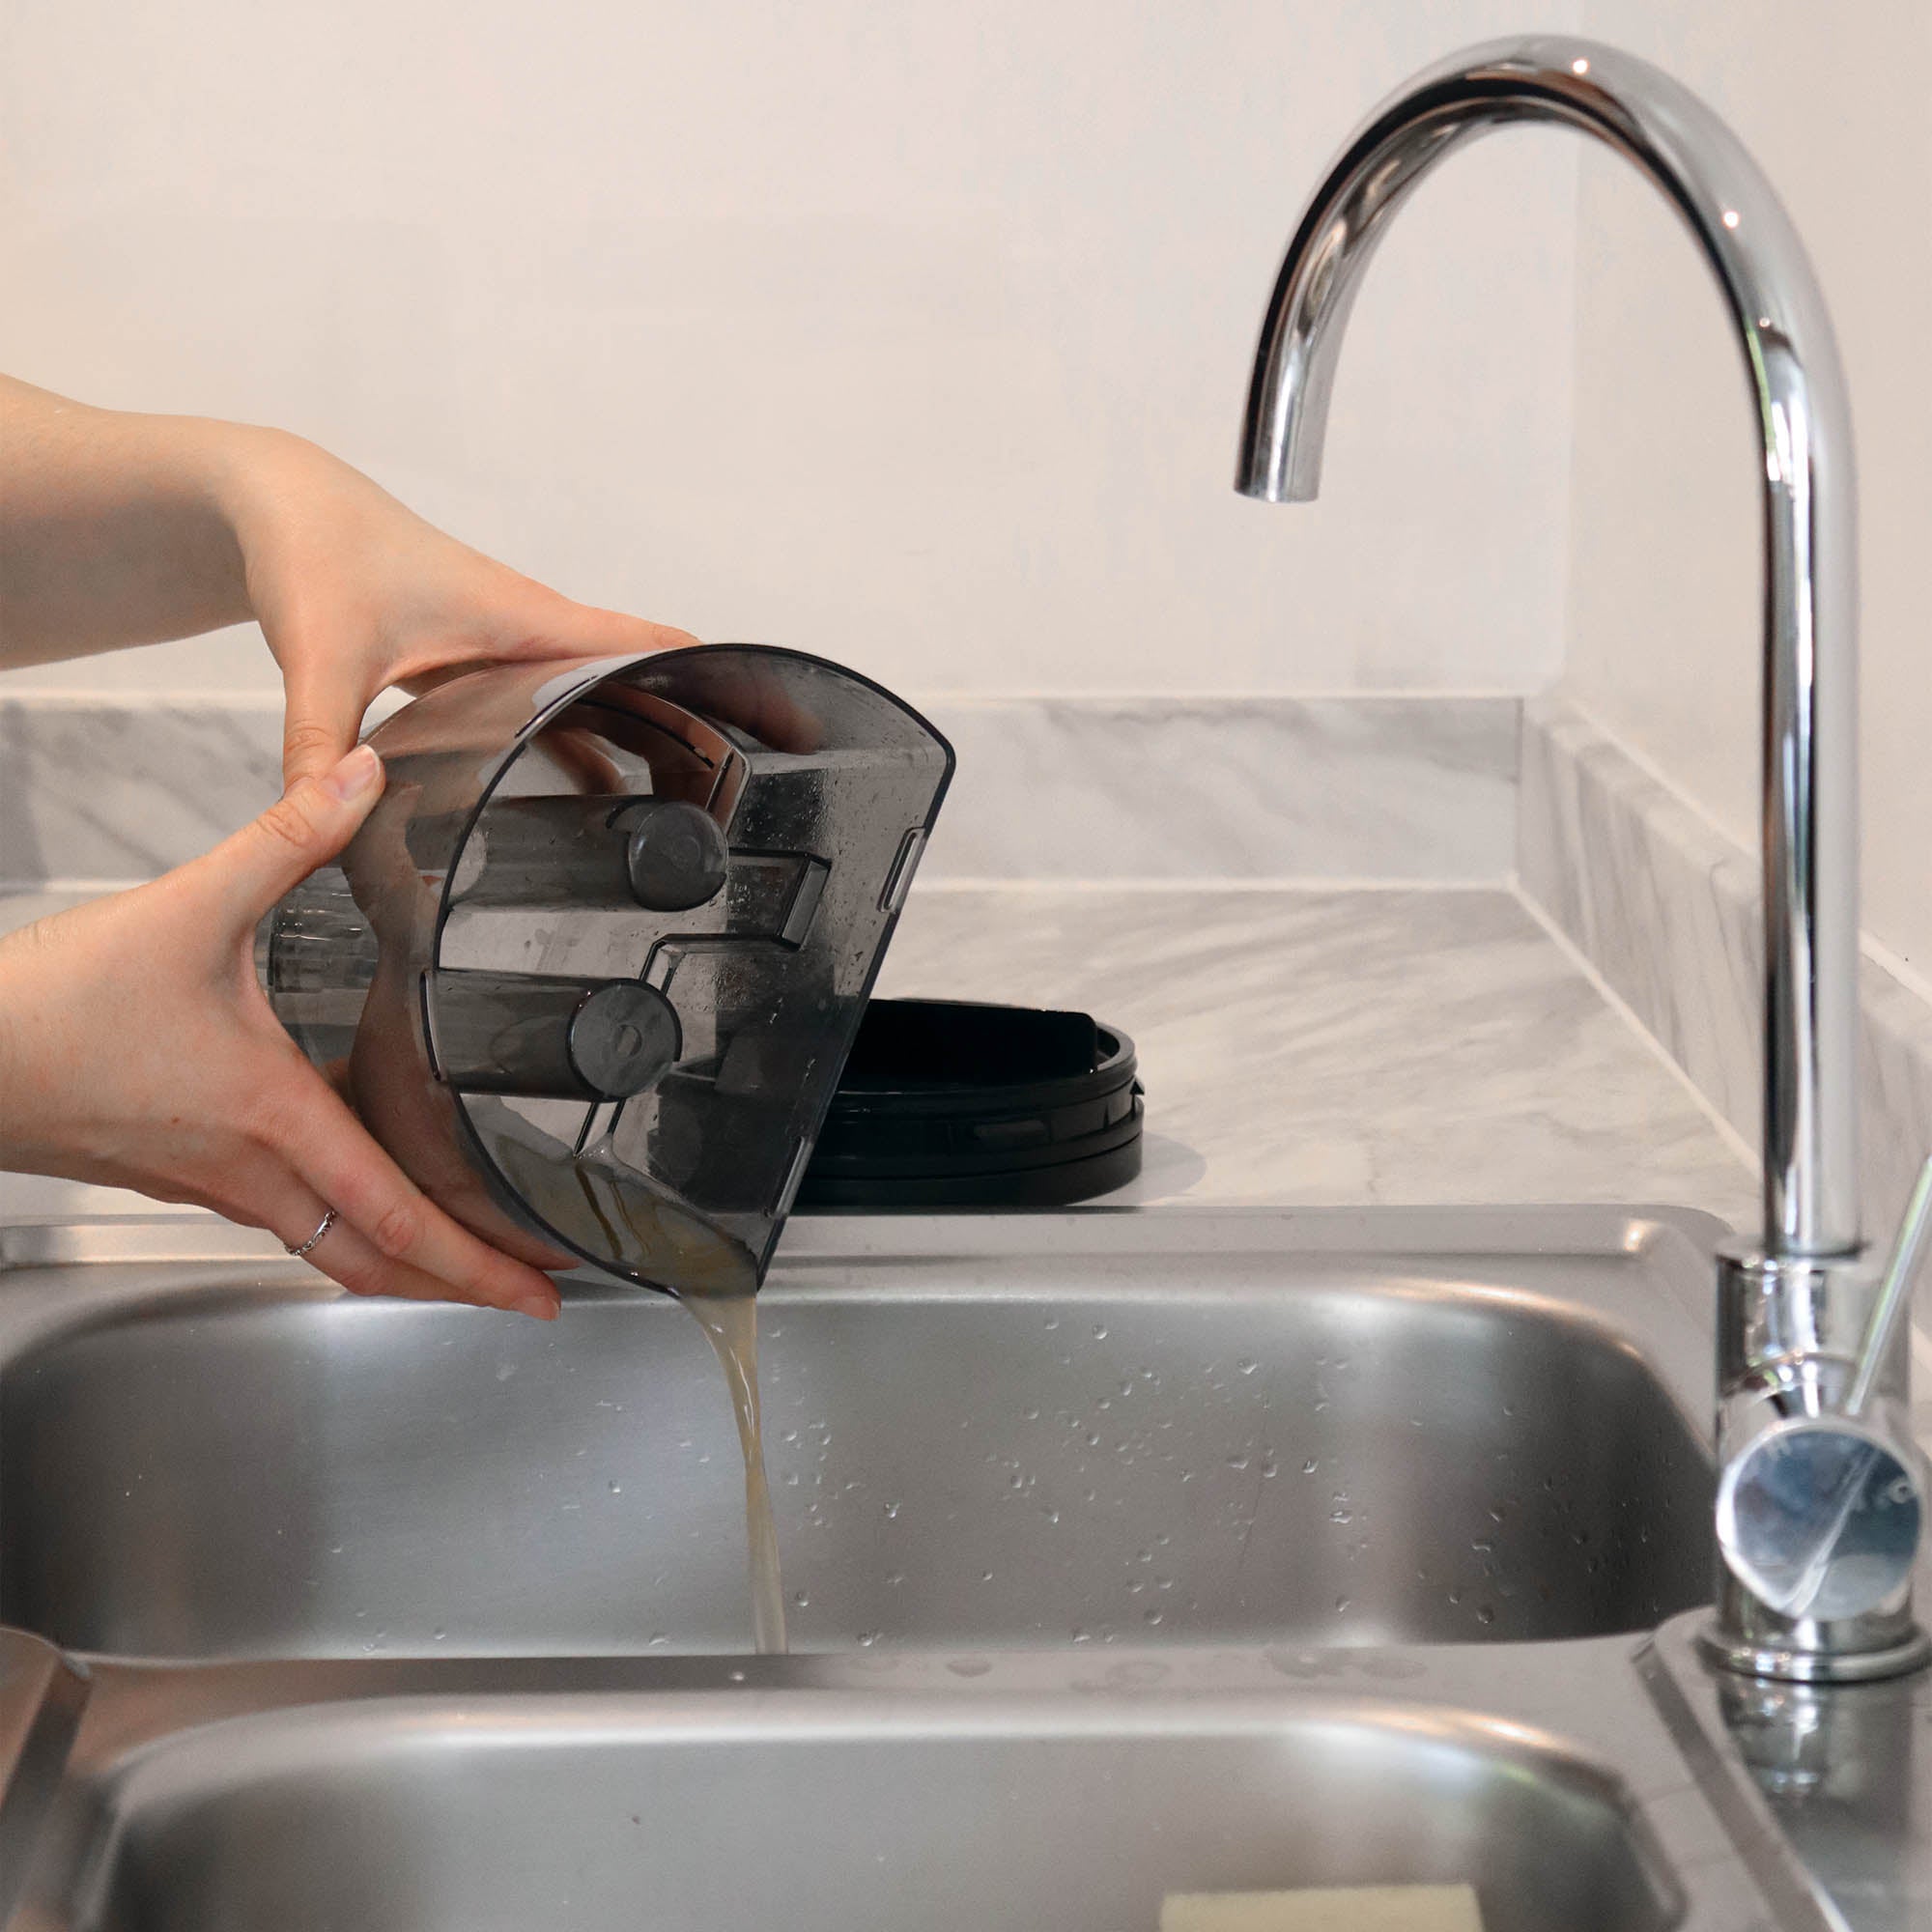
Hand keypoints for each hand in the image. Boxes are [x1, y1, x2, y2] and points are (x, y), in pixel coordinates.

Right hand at [0, 746, 562, 1317]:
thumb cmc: (52, 1006)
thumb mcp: (192, 905)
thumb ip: (288, 837)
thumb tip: (362, 778)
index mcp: (274, 1120)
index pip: (398, 1217)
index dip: (479, 1263)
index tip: (542, 1295)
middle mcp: (247, 1170)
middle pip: (372, 1259)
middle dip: (458, 1285)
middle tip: (528, 1298)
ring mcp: (206, 1180)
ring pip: (322, 1242)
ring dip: (396, 1255)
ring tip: (457, 1247)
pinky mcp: (171, 1169)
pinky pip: (276, 1212)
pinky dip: (333, 1218)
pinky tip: (346, 1177)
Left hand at [225, 431, 698, 783]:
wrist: (282, 506)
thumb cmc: (317, 553)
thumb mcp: (322, 657)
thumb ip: (321, 744)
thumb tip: (330, 817)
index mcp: (528, 619)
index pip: (651, 644)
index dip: (718, 681)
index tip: (776, 727)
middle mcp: (534, 634)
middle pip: (643, 684)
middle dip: (696, 732)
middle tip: (739, 801)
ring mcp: (511, 651)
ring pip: (599, 702)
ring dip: (641, 746)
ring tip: (683, 814)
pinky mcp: (481, 668)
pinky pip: (553, 711)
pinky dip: (580, 747)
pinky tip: (584, 800)